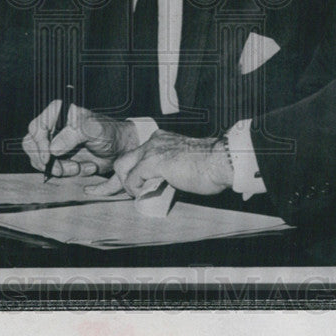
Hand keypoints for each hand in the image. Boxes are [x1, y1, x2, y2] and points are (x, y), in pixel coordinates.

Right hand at [22, 100, 139, 176]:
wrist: (118, 149)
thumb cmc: (108, 133)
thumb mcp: (93, 129)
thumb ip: (74, 134)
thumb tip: (53, 148)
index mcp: (59, 112)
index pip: (37, 126)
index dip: (40, 143)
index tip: (48, 158)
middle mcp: (53, 126)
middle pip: (32, 144)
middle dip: (46, 160)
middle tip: (61, 169)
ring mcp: (54, 143)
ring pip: (40, 160)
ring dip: (59, 168)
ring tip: (80, 167)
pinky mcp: (58, 158)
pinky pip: (51, 169)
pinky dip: (67, 173)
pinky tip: (85, 168)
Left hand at [86, 130, 233, 197]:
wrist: (221, 162)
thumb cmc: (209, 167)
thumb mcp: (183, 164)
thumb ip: (168, 171)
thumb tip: (158, 186)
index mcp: (161, 140)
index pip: (135, 155)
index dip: (126, 172)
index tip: (118, 186)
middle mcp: (155, 141)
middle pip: (123, 160)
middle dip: (116, 180)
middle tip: (114, 193)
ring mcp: (154, 150)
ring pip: (123, 167)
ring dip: (126, 185)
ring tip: (139, 195)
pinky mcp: (155, 161)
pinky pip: (133, 178)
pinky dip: (134, 189)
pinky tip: (144, 193)